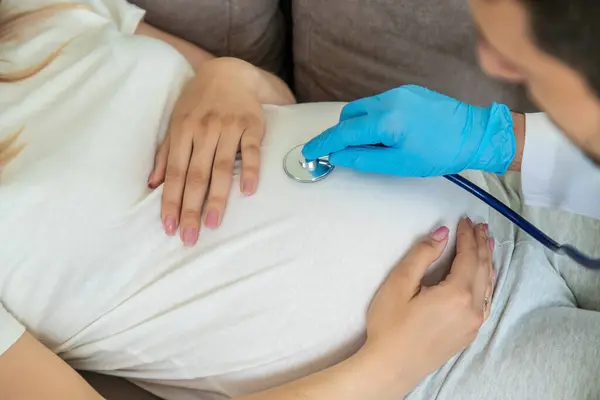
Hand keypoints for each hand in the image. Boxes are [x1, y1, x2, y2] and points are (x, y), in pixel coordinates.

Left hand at [148, 58, 264, 246]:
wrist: (230, 73)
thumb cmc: (198, 102)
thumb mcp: (177, 122)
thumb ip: (166, 153)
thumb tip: (152, 184)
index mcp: (183, 131)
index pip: (176, 173)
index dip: (172, 201)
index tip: (169, 227)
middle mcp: (204, 131)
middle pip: (197, 175)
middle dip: (191, 208)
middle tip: (189, 236)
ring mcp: (229, 128)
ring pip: (222, 167)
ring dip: (217, 197)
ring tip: (212, 223)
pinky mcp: (252, 125)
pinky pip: (252, 151)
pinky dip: (250, 170)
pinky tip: (248, 192)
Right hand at [302, 85, 515, 176]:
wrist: (475, 134)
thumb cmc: (442, 152)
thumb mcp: (398, 164)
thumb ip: (362, 159)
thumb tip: (336, 156)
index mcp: (385, 120)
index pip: (342, 132)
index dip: (322, 144)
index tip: (309, 153)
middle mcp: (388, 100)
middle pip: (348, 116)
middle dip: (341, 134)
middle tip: (346, 155)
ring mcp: (399, 93)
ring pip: (363, 108)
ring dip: (358, 126)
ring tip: (374, 147)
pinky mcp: (408, 91)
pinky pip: (379, 104)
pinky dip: (373, 119)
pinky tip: (388, 134)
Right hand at [360, 218, 495, 391]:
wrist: (391, 367)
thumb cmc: (390, 325)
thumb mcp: (399, 284)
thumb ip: (422, 255)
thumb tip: (442, 234)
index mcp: (457, 294)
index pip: (469, 257)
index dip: (467, 236)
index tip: (464, 220)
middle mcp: (472, 309)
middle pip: (482, 269)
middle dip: (481, 245)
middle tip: (480, 226)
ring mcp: (473, 324)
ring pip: (487, 286)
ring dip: (487, 262)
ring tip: (486, 244)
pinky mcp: (468, 334)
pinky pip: (485, 302)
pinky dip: (486, 283)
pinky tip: (483, 278)